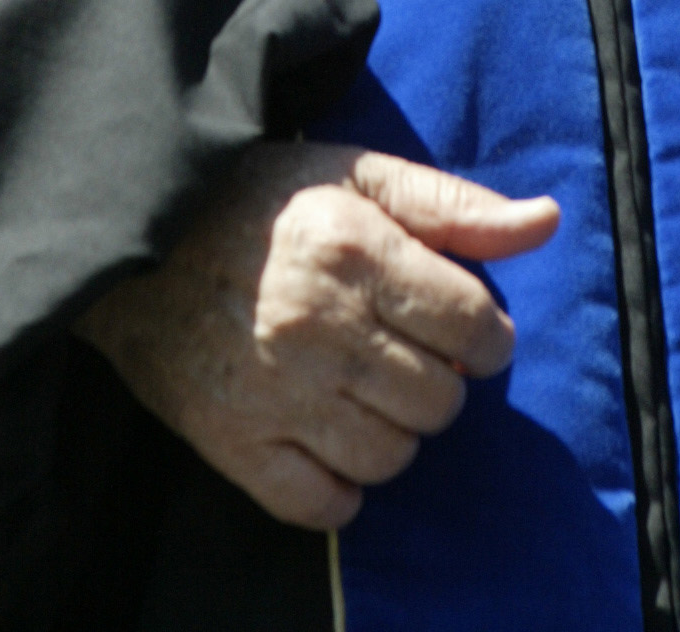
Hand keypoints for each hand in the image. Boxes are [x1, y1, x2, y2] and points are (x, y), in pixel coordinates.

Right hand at [73, 141, 557, 531]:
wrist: (133, 232)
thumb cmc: (257, 198)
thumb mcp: (354, 174)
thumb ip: (453, 205)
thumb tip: (546, 221)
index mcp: (356, 249)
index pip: (477, 330)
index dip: (483, 334)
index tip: (457, 325)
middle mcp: (321, 325)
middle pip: (441, 400)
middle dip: (437, 377)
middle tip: (399, 349)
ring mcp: (274, 391)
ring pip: (392, 455)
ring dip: (393, 429)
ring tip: (362, 388)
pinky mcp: (232, 441)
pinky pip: (323, 504)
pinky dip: (339, 486)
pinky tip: (327, 438)